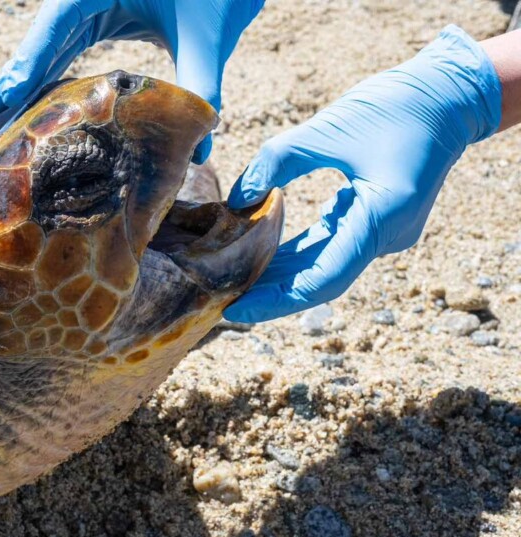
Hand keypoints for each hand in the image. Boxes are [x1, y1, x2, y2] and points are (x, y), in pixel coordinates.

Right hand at [0, 0, 264, 161]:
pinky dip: (46, 82)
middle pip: (39, 44)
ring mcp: (90, 7)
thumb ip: (202, 85)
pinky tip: (28, 111)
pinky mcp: (100, 18)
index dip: (26, 67)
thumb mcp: (209, 33)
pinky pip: (65, 54)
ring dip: (20, 89)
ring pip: (47, 52)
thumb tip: (198, 150)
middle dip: (8, 85)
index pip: (54, 28)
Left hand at [224, 25, 502, 323]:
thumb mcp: (330, 126)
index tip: (235, 309)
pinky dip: (296, 255)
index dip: (276, 300)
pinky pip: (331, 249)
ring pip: (324, 267)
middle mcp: (387, 237)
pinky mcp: (376, 224)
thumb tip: (236, 200)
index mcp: (382, 218)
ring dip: (280, 276)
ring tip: (230, 283)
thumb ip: (279, 161)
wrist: (449, 96)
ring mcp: (385, 234)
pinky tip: (256, 258)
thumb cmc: (396, 105)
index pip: (322, 278)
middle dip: (269, 294)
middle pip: (319, 281)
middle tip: (218, 301)